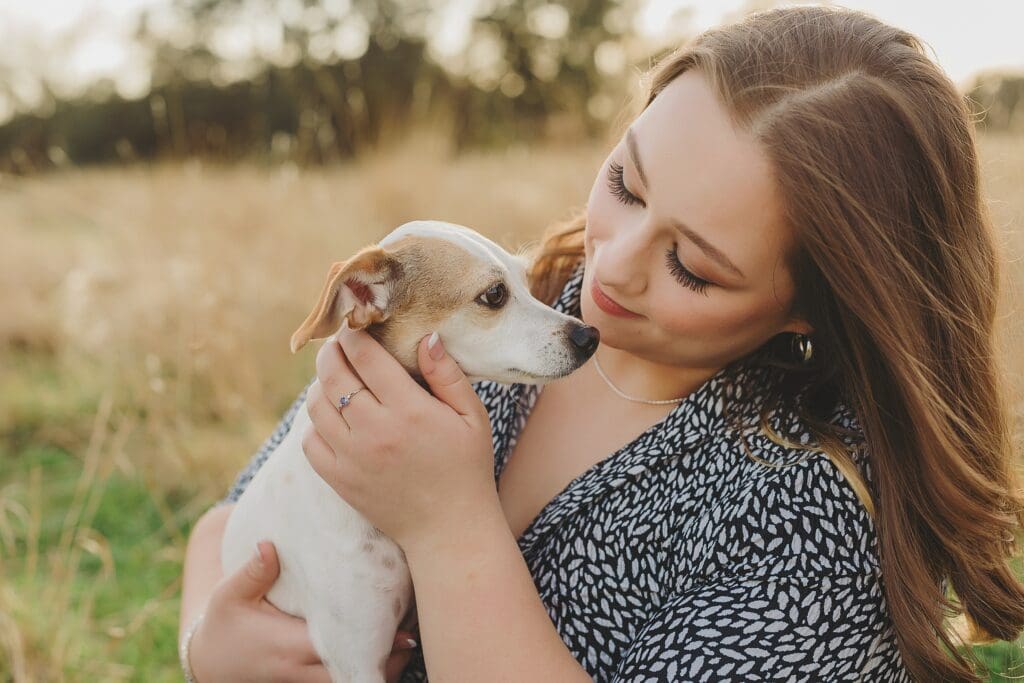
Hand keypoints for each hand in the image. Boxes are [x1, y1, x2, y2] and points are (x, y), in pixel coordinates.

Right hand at [189, 540, 418, 681]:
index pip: (339, 647)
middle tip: (412, 628)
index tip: (401, 623)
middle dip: (389, 658)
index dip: (373, 639)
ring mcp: (305, 681)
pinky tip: (386, 649)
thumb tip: (270, 545)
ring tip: (406, 638)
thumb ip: (253, 571)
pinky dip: (367, 671)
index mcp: (289, 645)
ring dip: (382, 668)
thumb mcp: (229, 595)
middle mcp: (301, 669)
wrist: (210, 662)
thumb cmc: (225, 622)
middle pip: (356, 673)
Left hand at [302, 327, 498, 548]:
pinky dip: (315, 423)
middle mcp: (375, 432)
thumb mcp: (472, 417)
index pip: (365, 357)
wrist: (449, 529)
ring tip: (336, 377)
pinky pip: (310, 441)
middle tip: (339, 344)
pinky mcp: (340, 480)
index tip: (356, 326)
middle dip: (331, 351)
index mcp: (409, 411)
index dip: (354, 335)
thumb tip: (426, 337)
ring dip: (320, 384)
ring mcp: (352, 458)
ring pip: (315, 406)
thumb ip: (447, 375)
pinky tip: (333, 417)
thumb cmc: (466, 467)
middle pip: (332, 375)